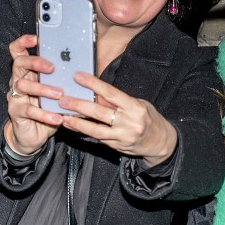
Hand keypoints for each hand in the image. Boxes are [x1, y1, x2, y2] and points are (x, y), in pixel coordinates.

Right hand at [4, 34, 64, 154]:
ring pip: (22, 85)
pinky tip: (57, 117)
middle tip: (51, 67)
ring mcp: (15, 96)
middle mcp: (19, 81)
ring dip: (42, 88)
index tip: (37, 38)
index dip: (24, 42)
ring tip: (59, 95)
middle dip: (35, 62)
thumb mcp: (56, 94)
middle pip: (19, 63)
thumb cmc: (46, 111)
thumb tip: (86, 73)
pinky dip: (44, 113)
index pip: (18, 51)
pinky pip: (28, 110)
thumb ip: (63, 82)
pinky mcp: (16, 112)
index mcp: (28, 73)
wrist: (33, 136)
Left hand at [58, 72, 177, 166]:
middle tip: (63, 100)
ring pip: (96, 130)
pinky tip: (74, 127)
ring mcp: (123, 137)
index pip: (110, 93)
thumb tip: (95, 94)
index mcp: (135, 107)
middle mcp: (129, 123)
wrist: (161, 143)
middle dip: (79, 105)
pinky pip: (98, 139)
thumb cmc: (148, 119)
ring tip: (64, 118)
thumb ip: (118, 101)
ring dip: (78, 124)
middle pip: (100, 112)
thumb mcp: (137, 105)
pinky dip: (85, 132)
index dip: (93, 84)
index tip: (77, 77)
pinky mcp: (118, 147)